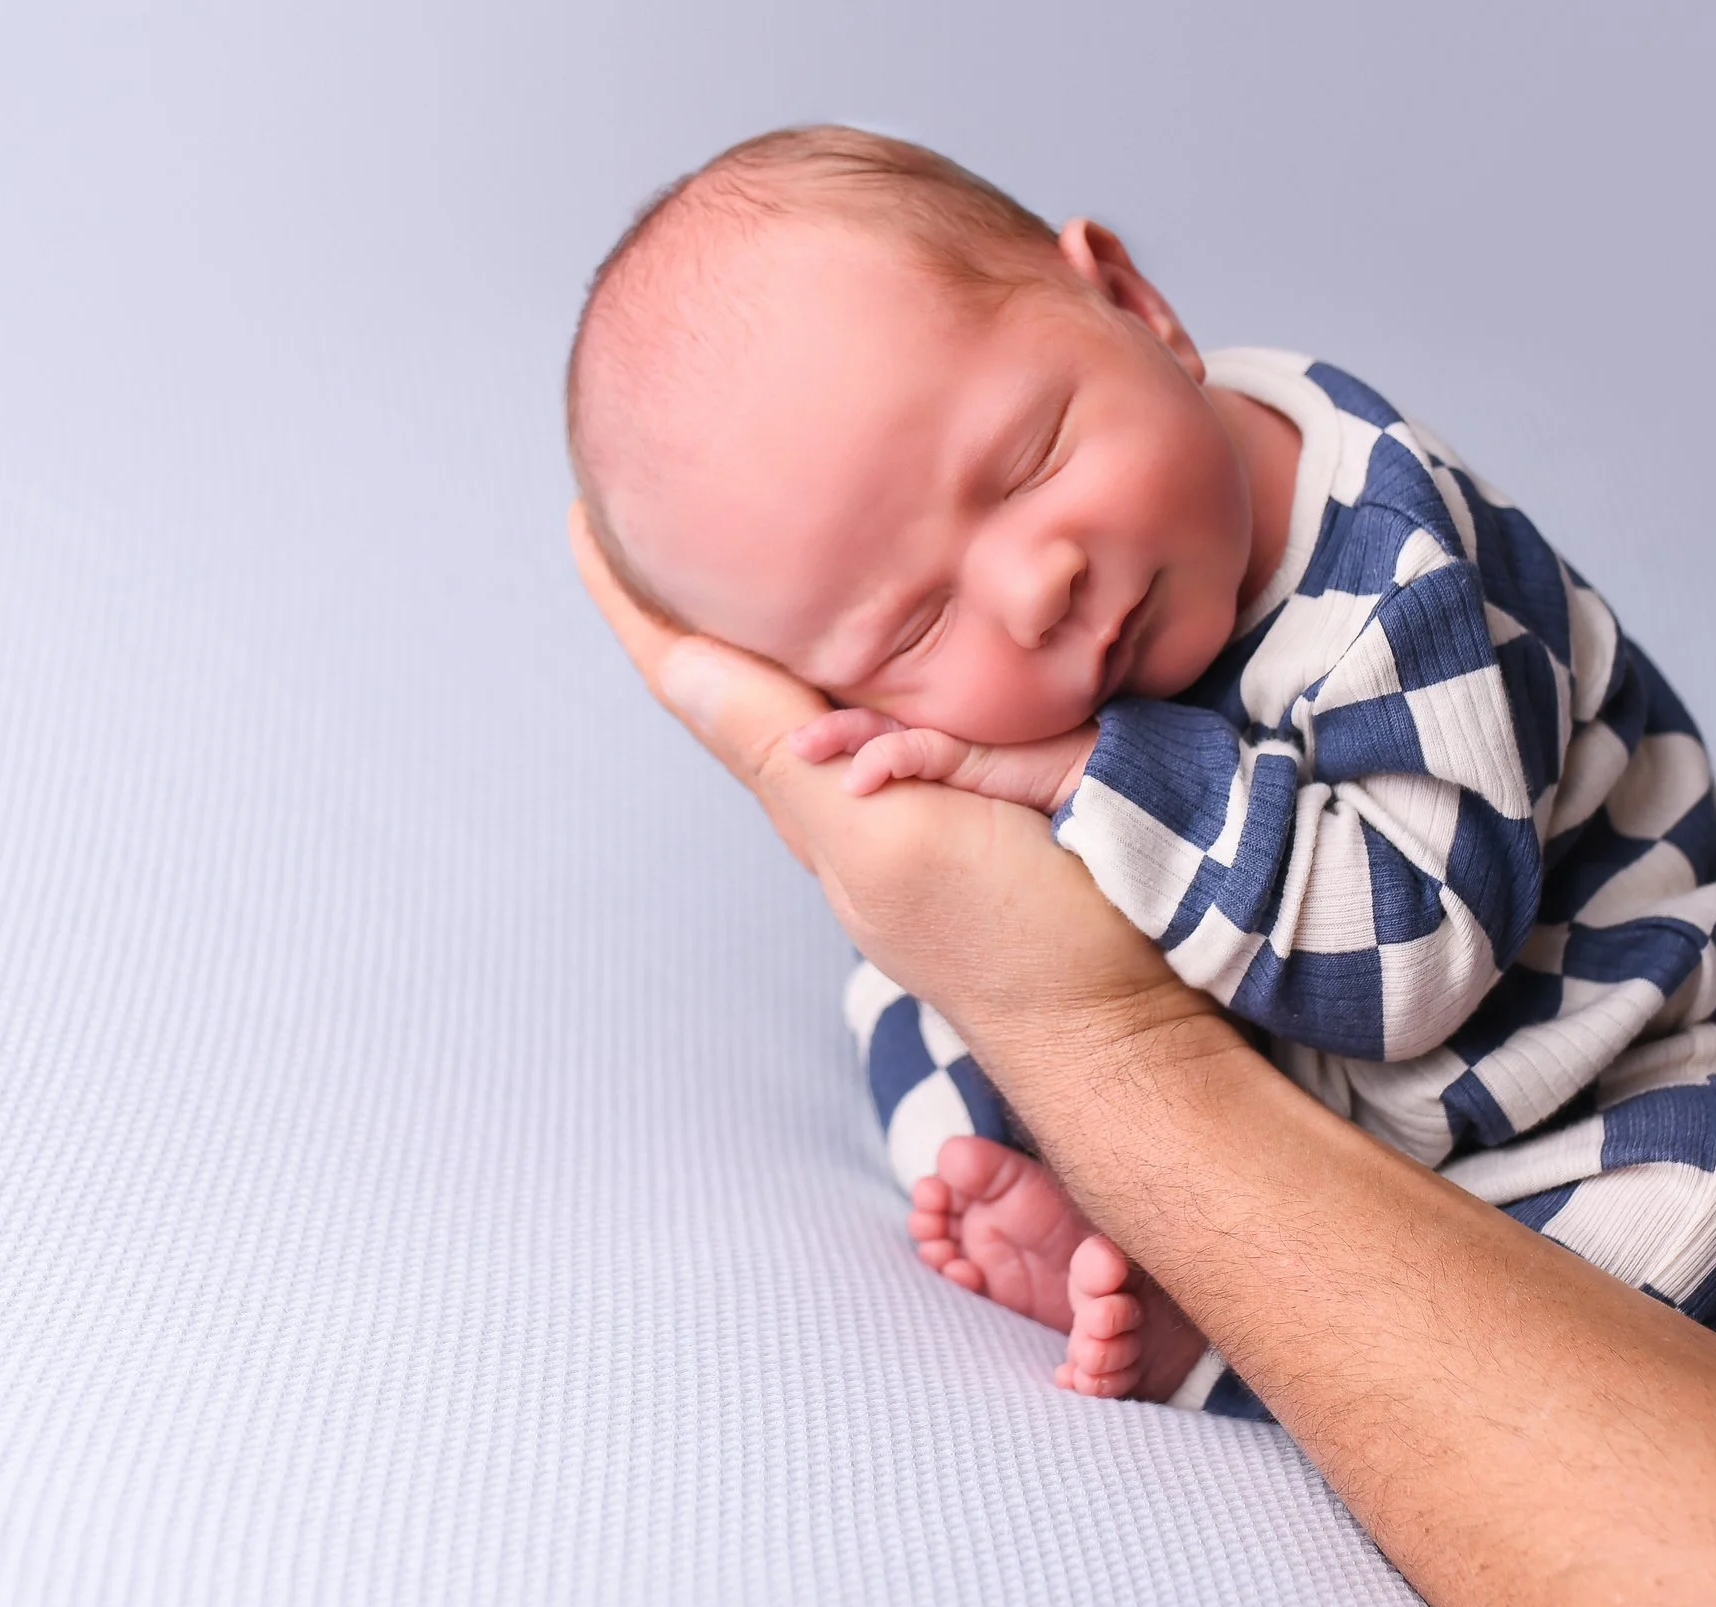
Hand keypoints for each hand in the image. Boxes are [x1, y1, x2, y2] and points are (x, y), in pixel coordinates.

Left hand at [568, 502, 1205, 1059]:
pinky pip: (949, 704)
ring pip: (854, 673)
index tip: (587, 518)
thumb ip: (787, 758)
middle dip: (706, 588)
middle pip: (761, 666)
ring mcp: (932, 779)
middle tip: (670, 490)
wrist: (1128, 1007)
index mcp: (808, 791)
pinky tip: (914, 602)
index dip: (639, 603)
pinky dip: (926, 661)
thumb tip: (681, 667)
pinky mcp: (1007, 771)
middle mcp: (857, 780)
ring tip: (759, 521)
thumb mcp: (881, 844)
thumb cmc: (1009, 944)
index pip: (699, 681)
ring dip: (802, 606)